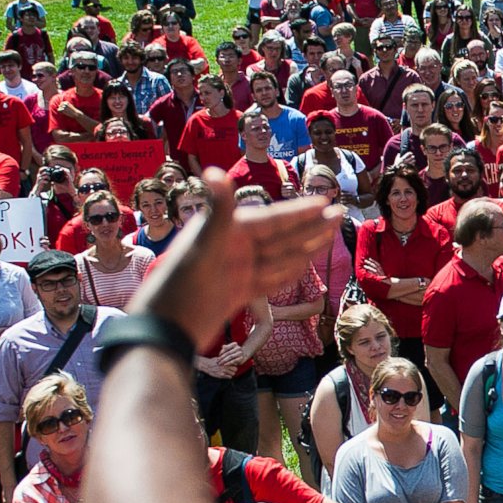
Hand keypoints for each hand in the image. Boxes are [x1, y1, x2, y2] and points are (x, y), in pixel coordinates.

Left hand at [131, 166, 341, 348]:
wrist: (164, 332)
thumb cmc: (180, 288)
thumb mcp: (202, 248)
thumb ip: (217, 210)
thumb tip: (214, 170)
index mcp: (227, 232)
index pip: (271, 219)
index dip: (299, 211)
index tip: (324, 202)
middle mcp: (233, 248)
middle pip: (280, 235)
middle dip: (310, 226)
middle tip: (338, 214)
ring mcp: (237, 271)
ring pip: (279, 256)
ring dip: (305, 246)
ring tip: (329, 236)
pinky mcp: (237, 292)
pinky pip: (271, 278)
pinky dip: (289, 271)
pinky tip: (303, 265)